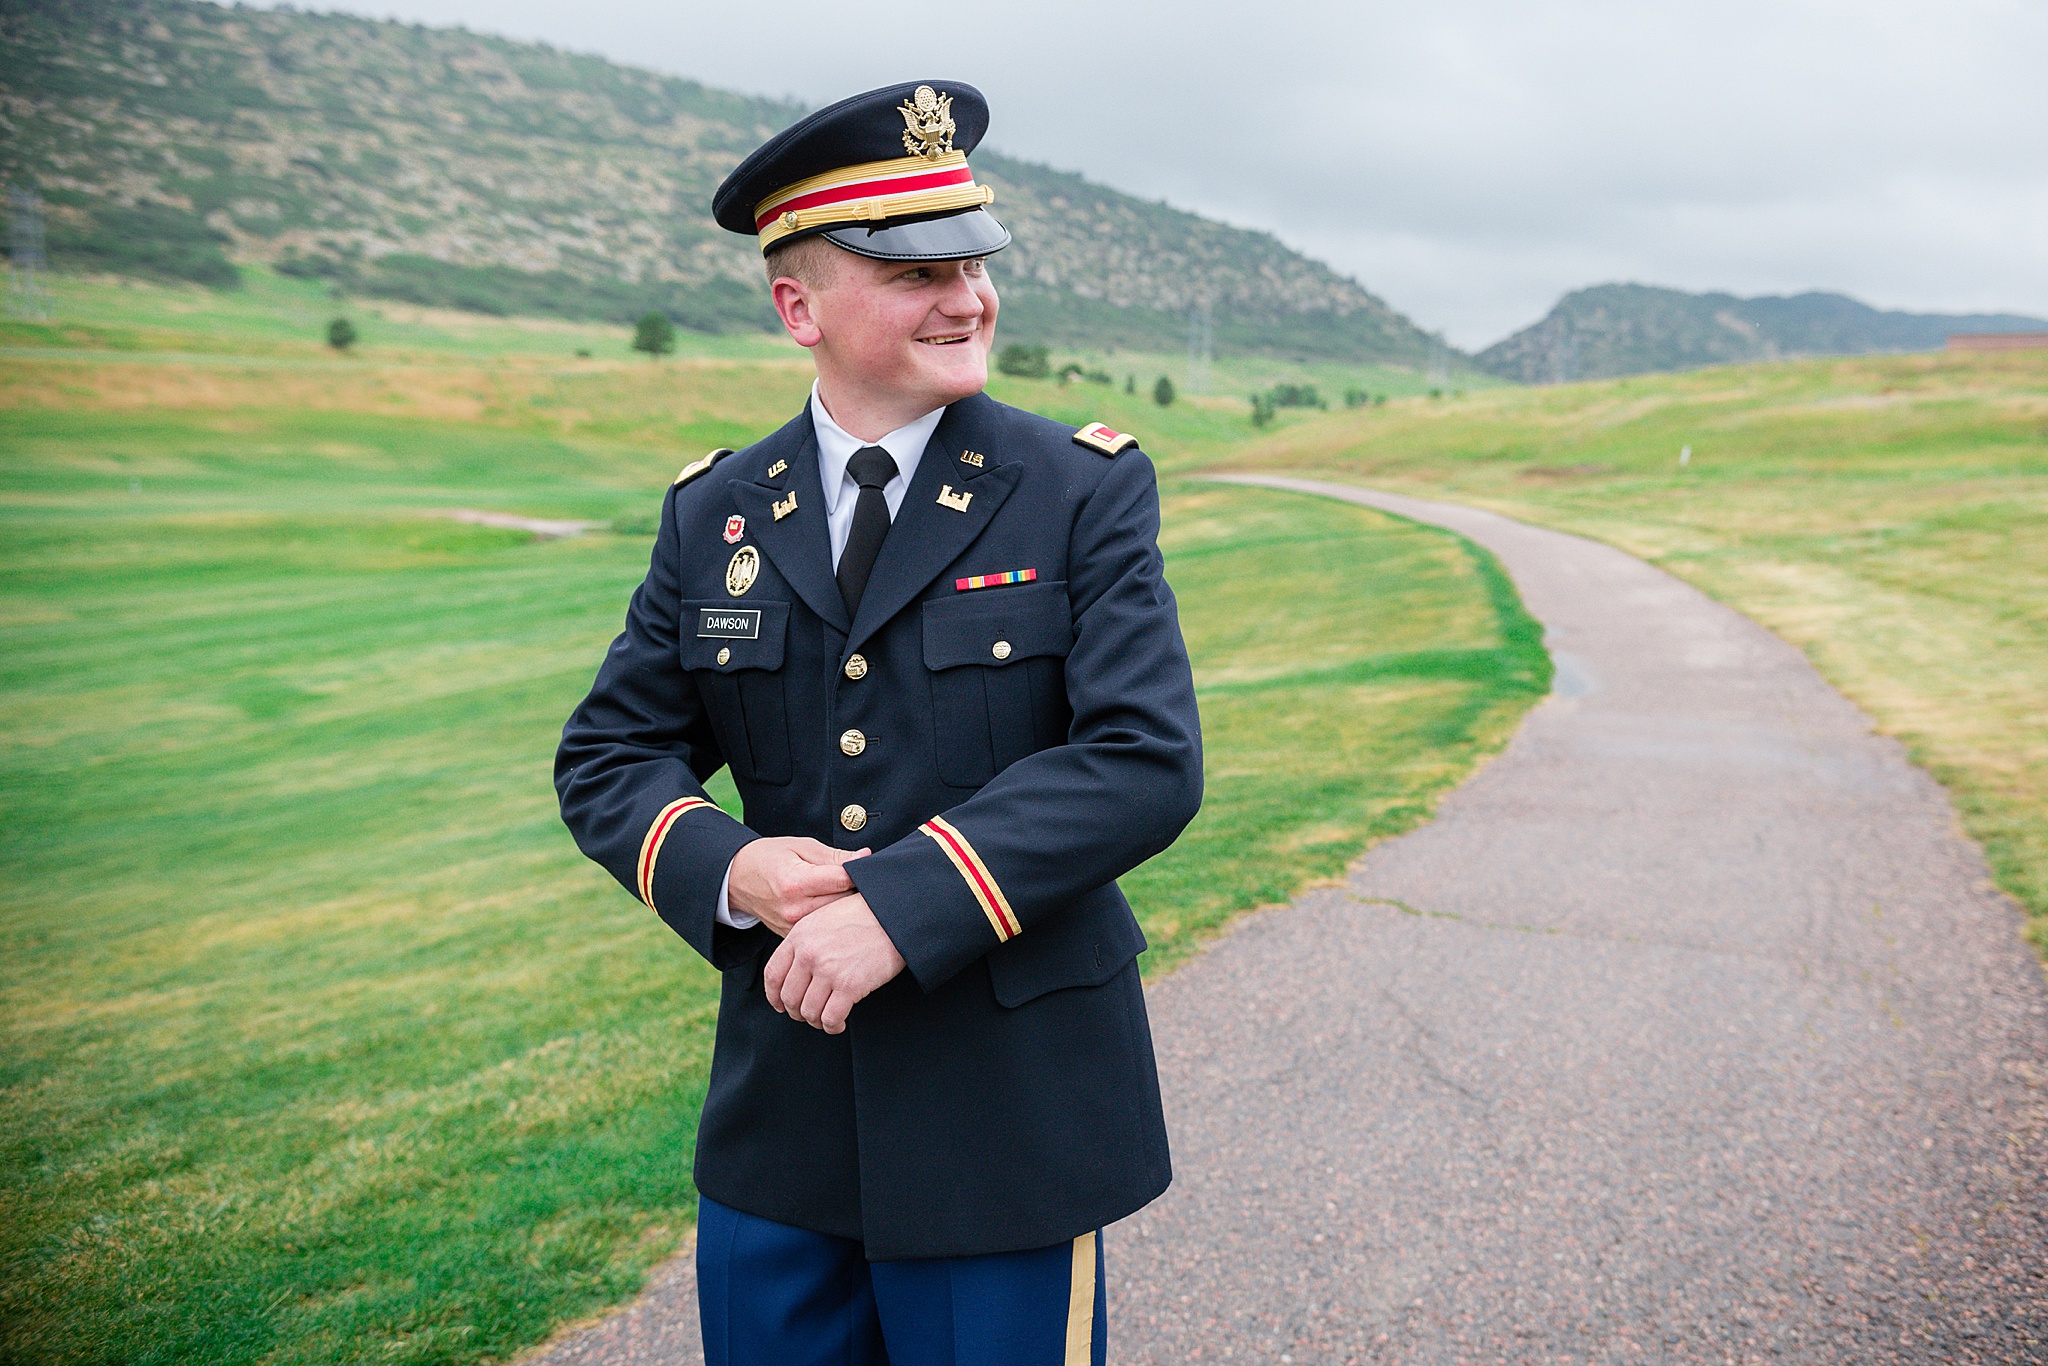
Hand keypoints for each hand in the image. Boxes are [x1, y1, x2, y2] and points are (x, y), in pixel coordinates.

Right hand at [728, 837, 867, 936]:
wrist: (737, 879)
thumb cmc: (769, 858)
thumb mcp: (800, 846)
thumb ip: (834, 856)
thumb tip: (864, 857)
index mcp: (796, 882)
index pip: (843, 880)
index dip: (859, 871)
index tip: (866, 866)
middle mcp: (794, 908)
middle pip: (843, 903)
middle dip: (856, 891)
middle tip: (860, 881)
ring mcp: (792, 926)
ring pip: (835, 920)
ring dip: (845, 909)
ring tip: (845, 894)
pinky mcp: (792, 936)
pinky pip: (822, 931)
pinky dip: (831, 921)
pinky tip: (832, 910)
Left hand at [763, 894, 906, 1033]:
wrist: (894, 915)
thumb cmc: (864, 914)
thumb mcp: (824, 918)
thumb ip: (806, 941)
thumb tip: (797, 970)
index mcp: (799, 936)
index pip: (773, 974)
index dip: (774, 996)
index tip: (780, 1005)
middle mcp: (809, 954)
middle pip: (790, 997)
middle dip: (797, 1013)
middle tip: (808, 1016)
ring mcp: (828, 971)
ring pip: (809, 1011)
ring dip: (816, 1021)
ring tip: (826, 1020)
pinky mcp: (850, 986)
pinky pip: (830, 1017)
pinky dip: (832, 1026)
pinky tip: (838, 1024)